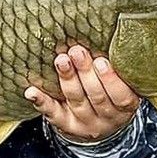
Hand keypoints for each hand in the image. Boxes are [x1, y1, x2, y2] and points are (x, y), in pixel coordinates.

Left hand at [25, 45, 140, 143]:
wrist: (99, 123)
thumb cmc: (111, 91)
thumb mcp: (121, 82)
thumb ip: (117, 66)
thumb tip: (104, 33)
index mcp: (125, 107)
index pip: (121, 96)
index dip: (111, 79)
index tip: (101, 61)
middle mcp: (107, 118)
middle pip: (96, 97)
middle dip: (85, 73)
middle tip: (76, 52)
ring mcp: (85, 123)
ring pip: (76, 102)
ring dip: (67, 80)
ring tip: (61, 60)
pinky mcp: (65, 124)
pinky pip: (53, 113)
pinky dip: (42, 101)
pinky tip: (31, 92)